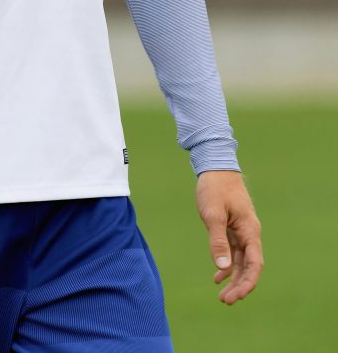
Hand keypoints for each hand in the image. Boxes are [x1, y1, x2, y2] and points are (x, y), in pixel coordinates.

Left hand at [196, 169, 262, 304]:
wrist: (215, 167)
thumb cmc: (215, 188)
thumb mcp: (213, 214)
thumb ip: (218, 241)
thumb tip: (223, 268)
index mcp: (250, 231)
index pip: (255, 264)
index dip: (247, 283)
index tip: (235, 296)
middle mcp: (249, 233)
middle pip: (249, 267)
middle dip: (239, 286)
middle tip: (225, 301)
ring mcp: (241, 231)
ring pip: (241, 261)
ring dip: (233, 278)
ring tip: (221, 295)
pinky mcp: (232, 228)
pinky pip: (233, 252)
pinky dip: (227, 265)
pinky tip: (217, 276)